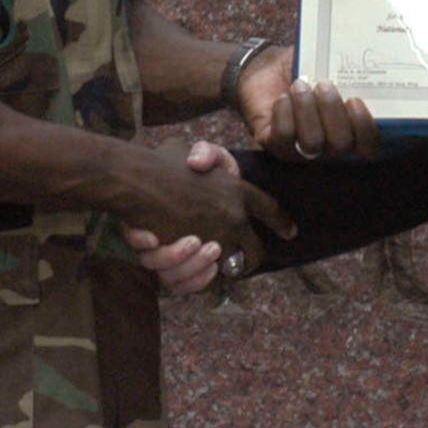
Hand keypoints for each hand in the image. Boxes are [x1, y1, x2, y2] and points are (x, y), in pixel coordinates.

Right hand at [121, 135, 293, 273]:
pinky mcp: (197, 256)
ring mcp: (217, 237)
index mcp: (236, 189)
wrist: (137, 181)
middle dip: (251, 259)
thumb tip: (198, 162)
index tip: (290, 232)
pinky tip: (198, 270)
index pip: (270, 209)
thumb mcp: (186, 149)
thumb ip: (200, 156)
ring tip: (210, 261)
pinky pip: (208, 277)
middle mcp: (234, 215)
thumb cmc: (157, 162)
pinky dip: (202, 278)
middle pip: (256, 249)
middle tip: (243, 262)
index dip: (281, 222)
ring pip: (231, 266)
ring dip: (220, 268)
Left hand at [238, 45, 380, 160]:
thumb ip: (346, 67)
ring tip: (299, 84)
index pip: (369, 146)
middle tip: (323, 85)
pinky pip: (284, 137)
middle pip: (341, 145)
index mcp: (350, 130)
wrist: (267, 69)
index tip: (354, 99)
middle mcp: (329, 147)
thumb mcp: (328, 65)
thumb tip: (358, 53)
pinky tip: (283, 97)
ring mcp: (302, 150)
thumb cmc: (304, 69)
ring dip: (307, 110)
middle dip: (332, 112)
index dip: (365, 128)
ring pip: (312, 143)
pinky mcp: (275, 145)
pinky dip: (284, 113)